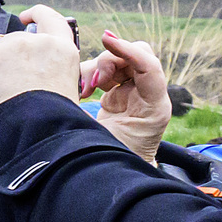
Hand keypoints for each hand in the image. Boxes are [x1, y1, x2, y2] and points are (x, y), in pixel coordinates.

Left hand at [0, 10, 85, 113]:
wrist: (31, 127)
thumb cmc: (50, 117)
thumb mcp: (67, 89)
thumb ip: (55, 72)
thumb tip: (41, 76)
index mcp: (62, 49)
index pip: (51, 20)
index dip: (37, 14)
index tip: (26, 16)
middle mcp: (38, 41)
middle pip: (16, 39)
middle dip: (7, 53)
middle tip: (5, 76)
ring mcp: (11, 47)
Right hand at [79, 29, 175, 157]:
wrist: (115, 181)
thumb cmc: (108, 164)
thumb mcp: (98, 141)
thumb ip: (85, 115)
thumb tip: (68, 87)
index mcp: (153, 109)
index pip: (149, 66)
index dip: (127, 50)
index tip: (104, 40)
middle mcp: (148, 96)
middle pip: (134, 56)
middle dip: (109, 60)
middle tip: (91, 82)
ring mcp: (134, 94)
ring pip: (119, 60)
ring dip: (96, 68)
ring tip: (82, 89)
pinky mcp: (119, 95)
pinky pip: (107, 70)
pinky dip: (92, 74)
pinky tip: (83, 89)